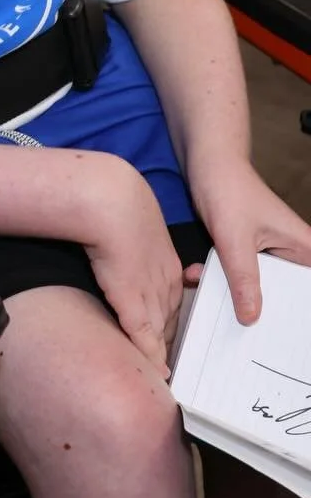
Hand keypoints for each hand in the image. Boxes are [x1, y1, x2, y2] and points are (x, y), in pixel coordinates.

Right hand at [83, 157, 186, 375]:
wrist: (111, 202)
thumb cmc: (116, 204)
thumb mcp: (132, 223)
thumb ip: (130, 239)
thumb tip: (115, 239)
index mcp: (167, 266)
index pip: (173, 302)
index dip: (169, 320)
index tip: (168, 337)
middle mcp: (165, 284)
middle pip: (172, 320)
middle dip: (172, 339)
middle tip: (171, 362)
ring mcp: (151, 294)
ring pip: (162, 331)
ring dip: (164, 351)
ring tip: (165, 371)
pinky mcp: (133, 303)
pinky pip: (147, 337)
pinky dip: (153, 356)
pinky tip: (158, 371)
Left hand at [190, 158, 310, 324]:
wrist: (205, 161)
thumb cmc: (228, 188)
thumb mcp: (235, 238)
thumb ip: (244, 279)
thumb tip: (251, 317)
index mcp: (304, 250)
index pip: (307, 293)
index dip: (298, 313)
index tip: (286, 335)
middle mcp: (291, 254)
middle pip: (285, 296)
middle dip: (263, 310)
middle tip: (243, 329)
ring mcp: (269, 254)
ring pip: (259, 289)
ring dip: (235, 295)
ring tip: (216, 307)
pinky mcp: (247, 252)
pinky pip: (239, 276)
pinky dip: (220, 279)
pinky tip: (198, 279)